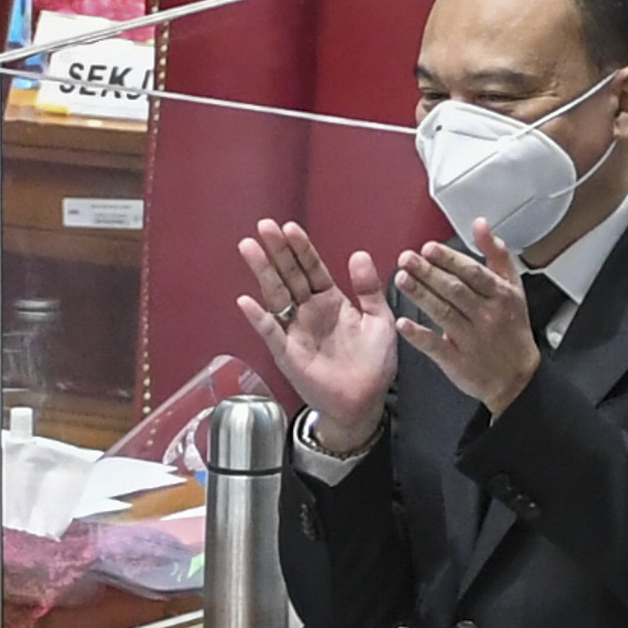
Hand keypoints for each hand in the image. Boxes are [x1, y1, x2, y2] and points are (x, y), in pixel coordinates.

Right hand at [232, 218, 399, 452]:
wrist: (365, 401)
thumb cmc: (373, 364)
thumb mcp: (380, 320)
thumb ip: (369, 289)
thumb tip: (359, 254)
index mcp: (331, 301)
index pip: (312, 269)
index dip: (301, 249)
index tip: (290, 227)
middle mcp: (309, 312)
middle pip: (290, 275)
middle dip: (277, 251)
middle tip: (264, 226)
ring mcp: (295, 331)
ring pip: (276, 295)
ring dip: (263, 272)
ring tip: (249, 247)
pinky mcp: (287, 353)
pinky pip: (271, 332)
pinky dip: (259, 318)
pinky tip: (247, 301)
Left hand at [392, 221, 545, 416]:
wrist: (517, 377)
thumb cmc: (512, 328)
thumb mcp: (513, 288)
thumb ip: (496, 255)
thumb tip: (480, 224)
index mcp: (501, 295)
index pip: (472, 273)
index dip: (449, 260)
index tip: (428, 248)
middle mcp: (487, 315)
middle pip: (455, 290)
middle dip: (429, 273)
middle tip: (406, 258)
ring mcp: (472, 339)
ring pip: (444, 313)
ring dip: (421, 295)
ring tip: (401, 279)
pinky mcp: (457, 360)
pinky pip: (436, 346)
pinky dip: (419, 335)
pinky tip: (402, 324)